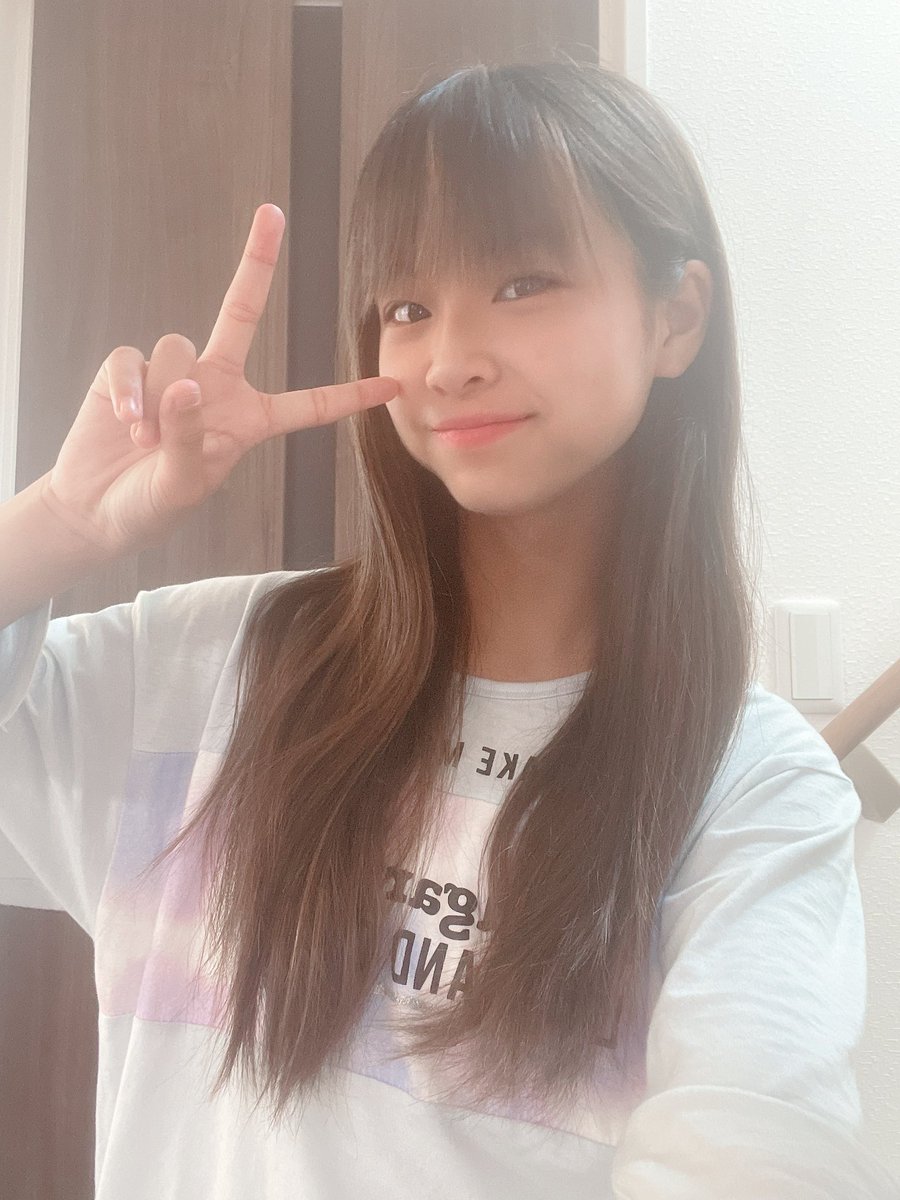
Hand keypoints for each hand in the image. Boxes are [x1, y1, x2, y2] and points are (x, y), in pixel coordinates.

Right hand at [42, 203, 396, 559]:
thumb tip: (185, 385)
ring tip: (146, 439)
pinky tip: (126, 420)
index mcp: (248, 420)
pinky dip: (130, 389)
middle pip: (240, 312)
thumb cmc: (150, 505)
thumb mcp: (181, 485)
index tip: (391, 387)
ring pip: (177, 347)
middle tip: (272, 213)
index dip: (347, 396)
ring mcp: (171, 373)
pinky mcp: (126, 370)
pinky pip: (133, 359)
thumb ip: (188, 439)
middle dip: (256, 261)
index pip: (306, 405)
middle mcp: (214, 386)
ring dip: (161, 397)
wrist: (93, 508)